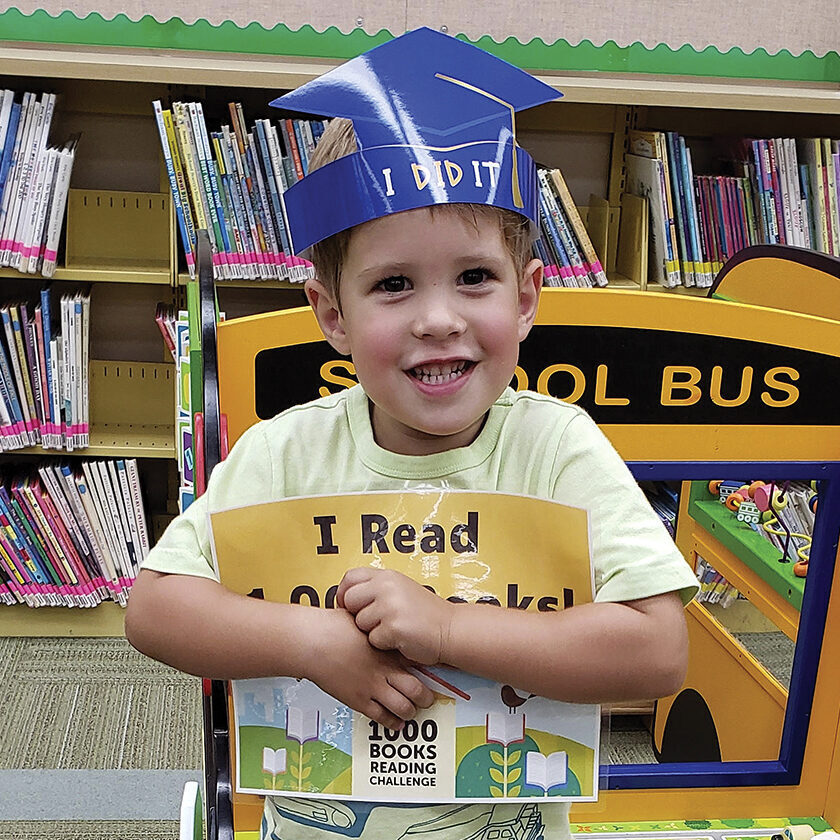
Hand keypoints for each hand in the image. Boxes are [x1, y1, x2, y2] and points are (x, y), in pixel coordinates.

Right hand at [304, 608, 433, 729]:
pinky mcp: (358, 700)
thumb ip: (377, 626)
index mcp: (386, 648)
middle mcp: (384, 669)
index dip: (427, 667)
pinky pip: (381, 717)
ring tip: (412, 712)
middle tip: (428, 699)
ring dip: (411, 712)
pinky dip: (392, 722)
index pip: (416, 660)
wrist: (313, 642)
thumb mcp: (362, 619)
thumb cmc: (333, 627)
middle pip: (417, 689)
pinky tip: (396, 723)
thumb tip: (382, 623)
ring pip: (403, 707)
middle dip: (426, 697)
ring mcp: (372, 686)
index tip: (432, 670)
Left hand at [336, 567, 453, 664]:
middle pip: (350, 600)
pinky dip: (384, 644)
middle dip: (357, 615)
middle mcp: (387, 586)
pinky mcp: (394, 627)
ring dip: (372, 631)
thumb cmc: (426, 614)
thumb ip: (376, 589)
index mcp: (387, 576)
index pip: (350, 577)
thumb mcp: (401, 589)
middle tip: (373, 622)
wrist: (450, 629)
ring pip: (360, 623)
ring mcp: (390, 606)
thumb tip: (347, 597)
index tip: (347, 606)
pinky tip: (400, 638)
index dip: (344, 593)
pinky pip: (373, 640)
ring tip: (393, 629)